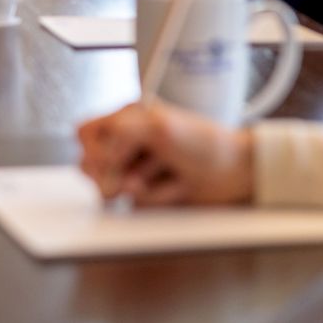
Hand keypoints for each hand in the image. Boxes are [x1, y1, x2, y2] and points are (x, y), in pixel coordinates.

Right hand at [78, 101, 254, 205]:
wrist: (235, 170)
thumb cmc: (204, 141)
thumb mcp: (158, 127)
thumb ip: (120, 134)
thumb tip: (99, 159)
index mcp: (128, 118)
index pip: (87, 133)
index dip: (93, 149)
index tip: (109, 161)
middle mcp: (129, 143)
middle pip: (92, 164)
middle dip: (111, 175)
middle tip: (131, 179)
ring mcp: (138, 170)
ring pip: (113, 188)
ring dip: (136, 188)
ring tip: (160, 180)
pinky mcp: (149, 194)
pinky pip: (135, 205)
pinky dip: (154, 198)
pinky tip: (173, 188)